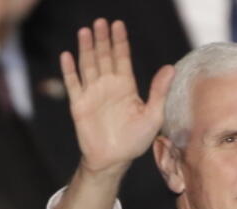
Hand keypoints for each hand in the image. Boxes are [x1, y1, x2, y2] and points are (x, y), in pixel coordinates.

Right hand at [61, 19, 173, 175]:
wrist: (113, 159)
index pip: (122, 58)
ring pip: (88, 65)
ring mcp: (92, 93)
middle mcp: (108, 86)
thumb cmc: (135, 140)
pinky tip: (67, 55)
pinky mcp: (79, 104)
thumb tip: (170, 68)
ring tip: (85, 31)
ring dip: (86, 49)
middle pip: (103, 57)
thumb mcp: (153, 115)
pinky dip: (69, 70)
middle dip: (102, 39)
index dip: (120, 42)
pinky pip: (73, 84)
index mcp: (126, 86)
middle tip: (101, 22)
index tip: (118, 24)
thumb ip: (159, 91)